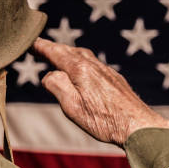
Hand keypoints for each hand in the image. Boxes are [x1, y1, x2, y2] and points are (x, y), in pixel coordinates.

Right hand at [32, 38, 168, 146]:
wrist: (139, 126)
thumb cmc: (105, 121)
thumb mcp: (72, 106)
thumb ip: (57, 85)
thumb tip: (48, 74)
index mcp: (80, 69)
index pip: (55, 52)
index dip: (41, 46)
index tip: (30, 41)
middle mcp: (94, 65)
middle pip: (69, 51)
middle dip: (53, 49)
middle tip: (40, 48)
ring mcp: (106, 71)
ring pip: (83, 56)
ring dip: (68, 54)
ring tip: (58, 58)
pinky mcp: (115, 80)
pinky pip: (94, 64)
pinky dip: (81, 62)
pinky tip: (82, 72)